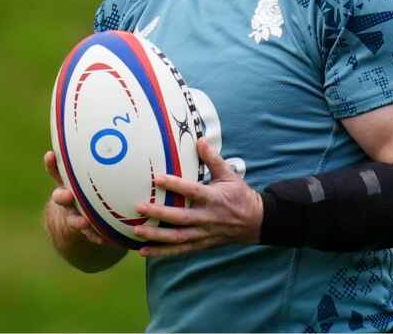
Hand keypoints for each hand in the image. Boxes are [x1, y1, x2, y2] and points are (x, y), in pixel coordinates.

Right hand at [44, 150, 106, 245]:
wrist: (89, 220)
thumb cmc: (100, 187)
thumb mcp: (101, 171)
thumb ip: (109, 156)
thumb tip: (132, 127)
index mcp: (71, 182)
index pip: (58, 171)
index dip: (52, 164)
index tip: (50, 155)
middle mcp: (70, 198)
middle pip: (60, 196)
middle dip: (62, 195)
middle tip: (65, 194)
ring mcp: (76, 215)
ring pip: (73, 218)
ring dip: (77, 220)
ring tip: (83, 221)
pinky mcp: (88, 231)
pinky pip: (90, 235)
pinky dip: (96, 236)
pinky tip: (104, 239)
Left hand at [133, 138, 262, 256]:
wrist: (256, 223)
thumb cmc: (240, 196)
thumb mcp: (230, 175)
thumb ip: (213, 159)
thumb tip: (200, 140)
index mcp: (215, 199)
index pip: (193, 191)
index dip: (175, 185)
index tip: (157, 179)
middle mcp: (208, 218)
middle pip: (181, 218)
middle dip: (159, 214)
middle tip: (139, 207)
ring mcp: (204, 234)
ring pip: (177, 238)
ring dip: (156, 236)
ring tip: (136, 231)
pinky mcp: (201, 245)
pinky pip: (179, 250)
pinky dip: (161, 252)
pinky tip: (143, 251)